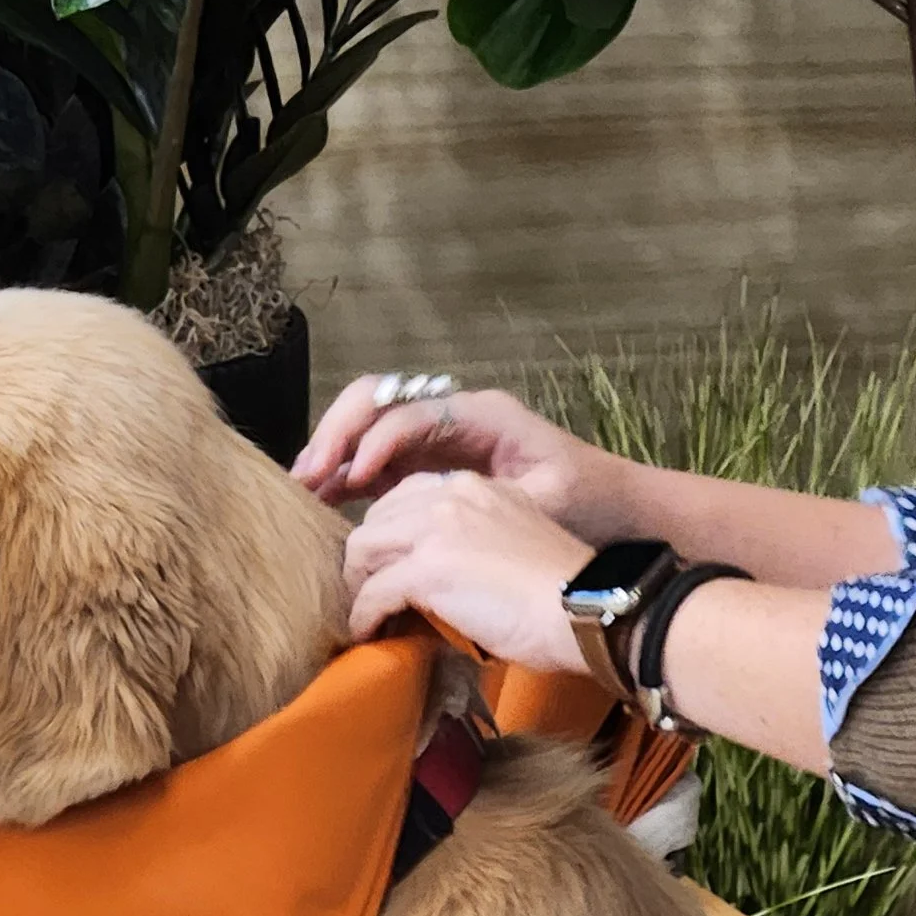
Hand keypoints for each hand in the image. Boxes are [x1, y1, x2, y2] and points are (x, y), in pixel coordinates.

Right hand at [296, 380, 627, 539]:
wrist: (613, 513)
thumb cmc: (589, 504)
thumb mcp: (550, 500)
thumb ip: (493, 502)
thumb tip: (435, 514)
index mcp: (482, 415)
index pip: (411, 412)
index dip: (377, 442)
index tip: (352, 480)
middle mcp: (452, 418)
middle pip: (377, 402)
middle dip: (338, 433)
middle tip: (307, 477)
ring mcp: (435, 442)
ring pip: (367, 427)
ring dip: (332, 452)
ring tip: (302, 489)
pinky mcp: (425, 471)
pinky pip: (374, 462)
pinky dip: (344, 476)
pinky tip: (322, 503)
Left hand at [341, 472, 592, 673]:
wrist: (582, 608)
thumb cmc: (557, 595)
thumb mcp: (510, 546)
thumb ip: (471, 544)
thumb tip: (434, 581)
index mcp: (475, 486)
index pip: (407, 496)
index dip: (389, 534)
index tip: (385, 566)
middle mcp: (451, 495)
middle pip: (376, 520)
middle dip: (365, 561)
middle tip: (367, 595)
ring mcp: (436, 529)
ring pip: (363, 549)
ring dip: (358, 586)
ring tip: (367, 616)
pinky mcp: (427, 568)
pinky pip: (373, 592)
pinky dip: (364, 616)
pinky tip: (369, 633)